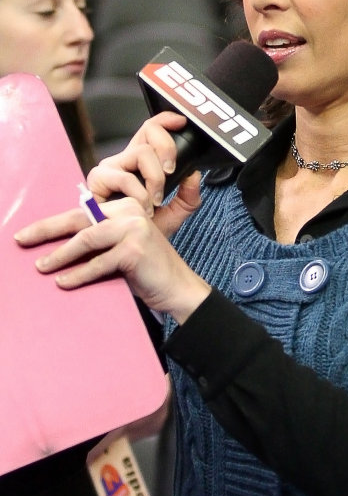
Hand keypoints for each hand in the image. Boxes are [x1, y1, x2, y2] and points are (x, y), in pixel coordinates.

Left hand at [15, 188, 209, 324]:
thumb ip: (99, 241)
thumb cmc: (148, 271)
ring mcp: (133, 229)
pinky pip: (98, 263)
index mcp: (126, 207)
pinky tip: (64, 282)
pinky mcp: (134, 250)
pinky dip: (78, 274)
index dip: (53, 223)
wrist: (178, 288)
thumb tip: (59, 245)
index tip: (29, 233)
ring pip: (86, 239)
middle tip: (22, 239)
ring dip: (60, 255)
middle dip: (47, 230)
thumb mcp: (121, 248)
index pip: (83, 212)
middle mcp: (130, 212)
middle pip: (80, 219)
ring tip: (42, 266)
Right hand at [87, 111, 192, 229]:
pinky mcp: (97, 180)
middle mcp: (125, 159)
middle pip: (149, 133)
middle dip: (168, 150)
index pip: (151, 129)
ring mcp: (110, 168)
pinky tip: (141, 208)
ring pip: (140, 153)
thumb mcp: (176, 212)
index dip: (166, 120)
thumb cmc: (144, 230)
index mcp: (141, 161)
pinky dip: (139, 193)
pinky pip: (124, 176)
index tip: (181, 122)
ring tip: (154, 201)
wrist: (126, 251)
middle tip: (171, 174)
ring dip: (155, 178)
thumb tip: (194, 175)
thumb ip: (189, 195)